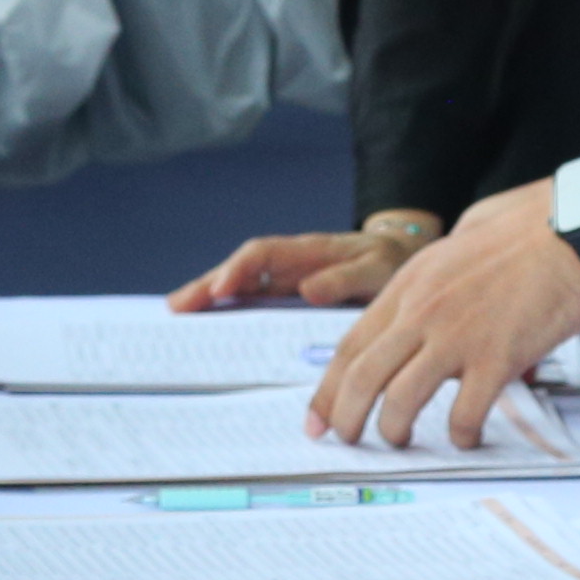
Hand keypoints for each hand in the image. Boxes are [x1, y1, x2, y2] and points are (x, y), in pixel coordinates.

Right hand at [175, 223, 429, 313]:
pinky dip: (227, 311)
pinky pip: (252, 303)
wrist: (403, 259)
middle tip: (175, 307)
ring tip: (177, 315)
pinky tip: (208, 327)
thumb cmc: (390, 263)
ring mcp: (285, 281)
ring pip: (239, 286)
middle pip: (238, 269)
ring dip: (208, 298)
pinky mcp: (287, 298)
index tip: (218, 290)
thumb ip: (346, 279)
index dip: (237, 270)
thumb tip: (307, 290)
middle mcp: (290, 263)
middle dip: (206, 285)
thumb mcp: (378, 269)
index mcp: (308, 251)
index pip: (262, 255)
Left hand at [311, 191, 579, 449]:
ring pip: (400, 399)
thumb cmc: (529, 226)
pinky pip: (464, 412)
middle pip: (362, 376)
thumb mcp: (461, 237)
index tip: (319, 416)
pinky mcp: (497, 357)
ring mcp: (457, 335)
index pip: (352, 344)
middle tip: (345, 440)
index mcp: (410, 282)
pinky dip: (460, 434)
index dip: (328, 387)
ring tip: (400, 441)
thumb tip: (432, 291)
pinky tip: (466, 437)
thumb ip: (437, 272)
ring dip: (393, 430)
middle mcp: (423, 310)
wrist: (576, 228)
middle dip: (345, 417)